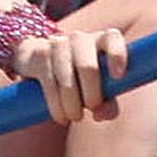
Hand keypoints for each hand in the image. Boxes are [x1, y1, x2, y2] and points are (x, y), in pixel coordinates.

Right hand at [13, 27, 127, 124]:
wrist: (42, 66)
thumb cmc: (81, 80)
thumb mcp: (99, 90)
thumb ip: (107, 104)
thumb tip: (102, 114)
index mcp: (101, 41)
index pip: (113, 38)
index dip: (117, 55)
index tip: (118, 77)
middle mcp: (80, 39)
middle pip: (88, 67)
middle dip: (92, 95)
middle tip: (92, 108)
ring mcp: (58, 44)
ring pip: (67, 80)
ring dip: (72, 105)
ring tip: (75, 117)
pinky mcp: (39, 55)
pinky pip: (49, 84)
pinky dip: (57, 106)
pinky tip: (60, 117)